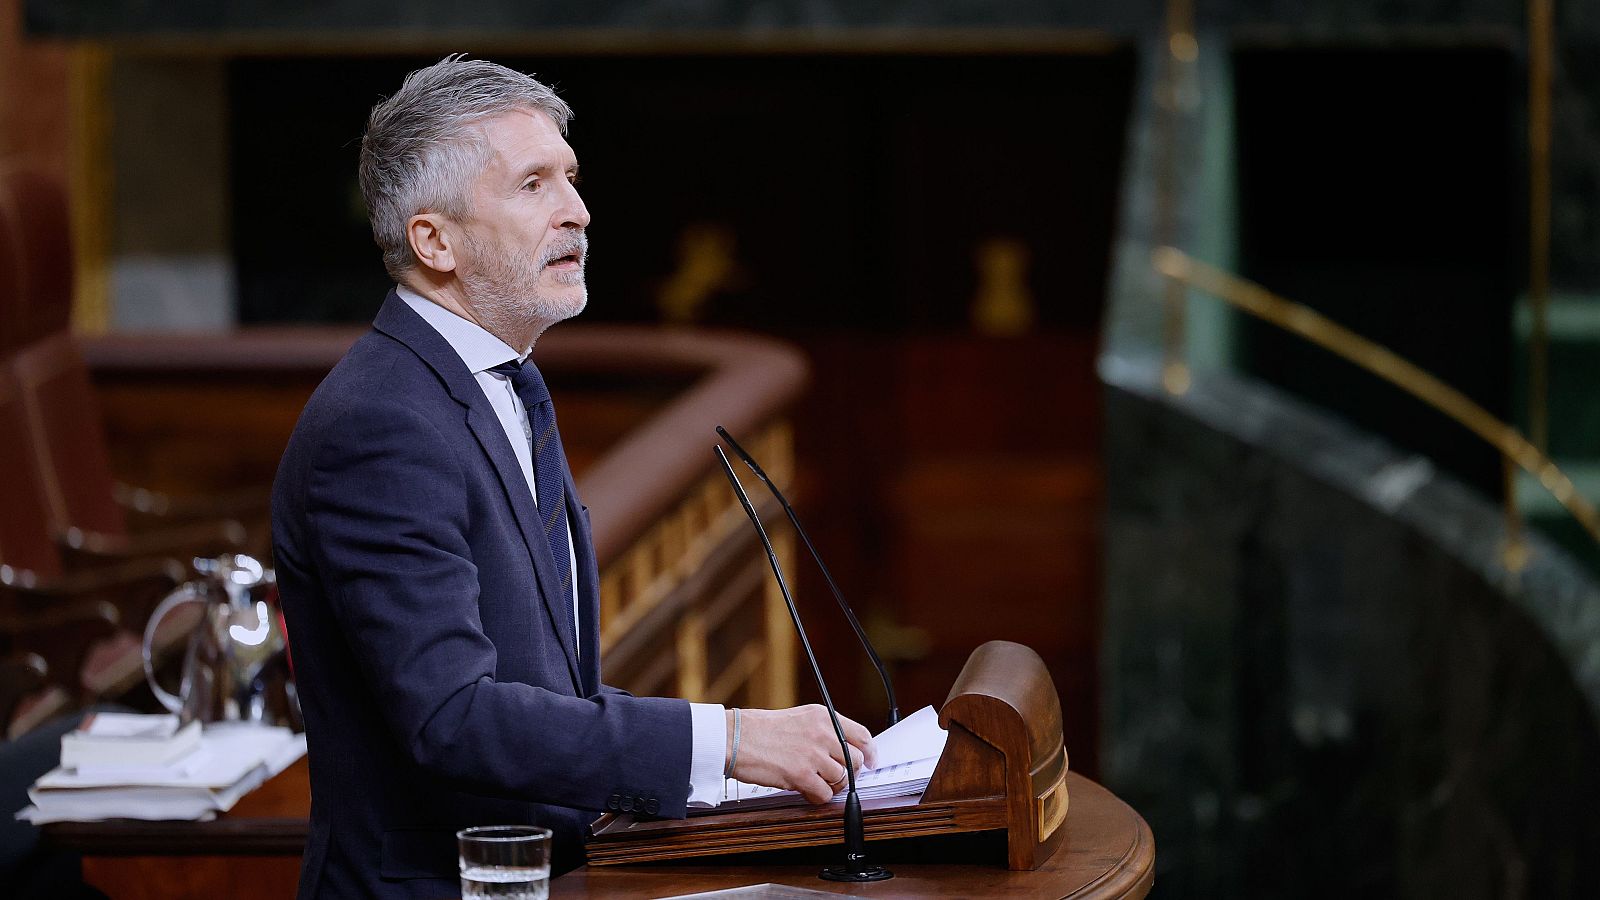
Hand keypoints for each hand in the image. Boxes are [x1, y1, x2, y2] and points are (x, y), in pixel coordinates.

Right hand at [728, 705, 875, 804]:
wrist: (734, 738)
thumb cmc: (760, 730)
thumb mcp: (798, 718)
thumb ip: (823, 731)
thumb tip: (843, 751)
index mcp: (822, 716)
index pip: (861, 735)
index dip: (870, 752)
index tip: (871, 762)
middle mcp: (822, 733)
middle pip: (856, 760)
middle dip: (849, 773)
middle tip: (836, 777)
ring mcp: (813, 755)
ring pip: (842, 780)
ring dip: (830, 786)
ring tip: (813, 782)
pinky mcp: (802, 775)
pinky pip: (824, 794)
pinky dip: (817, 796)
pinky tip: (804, 789)